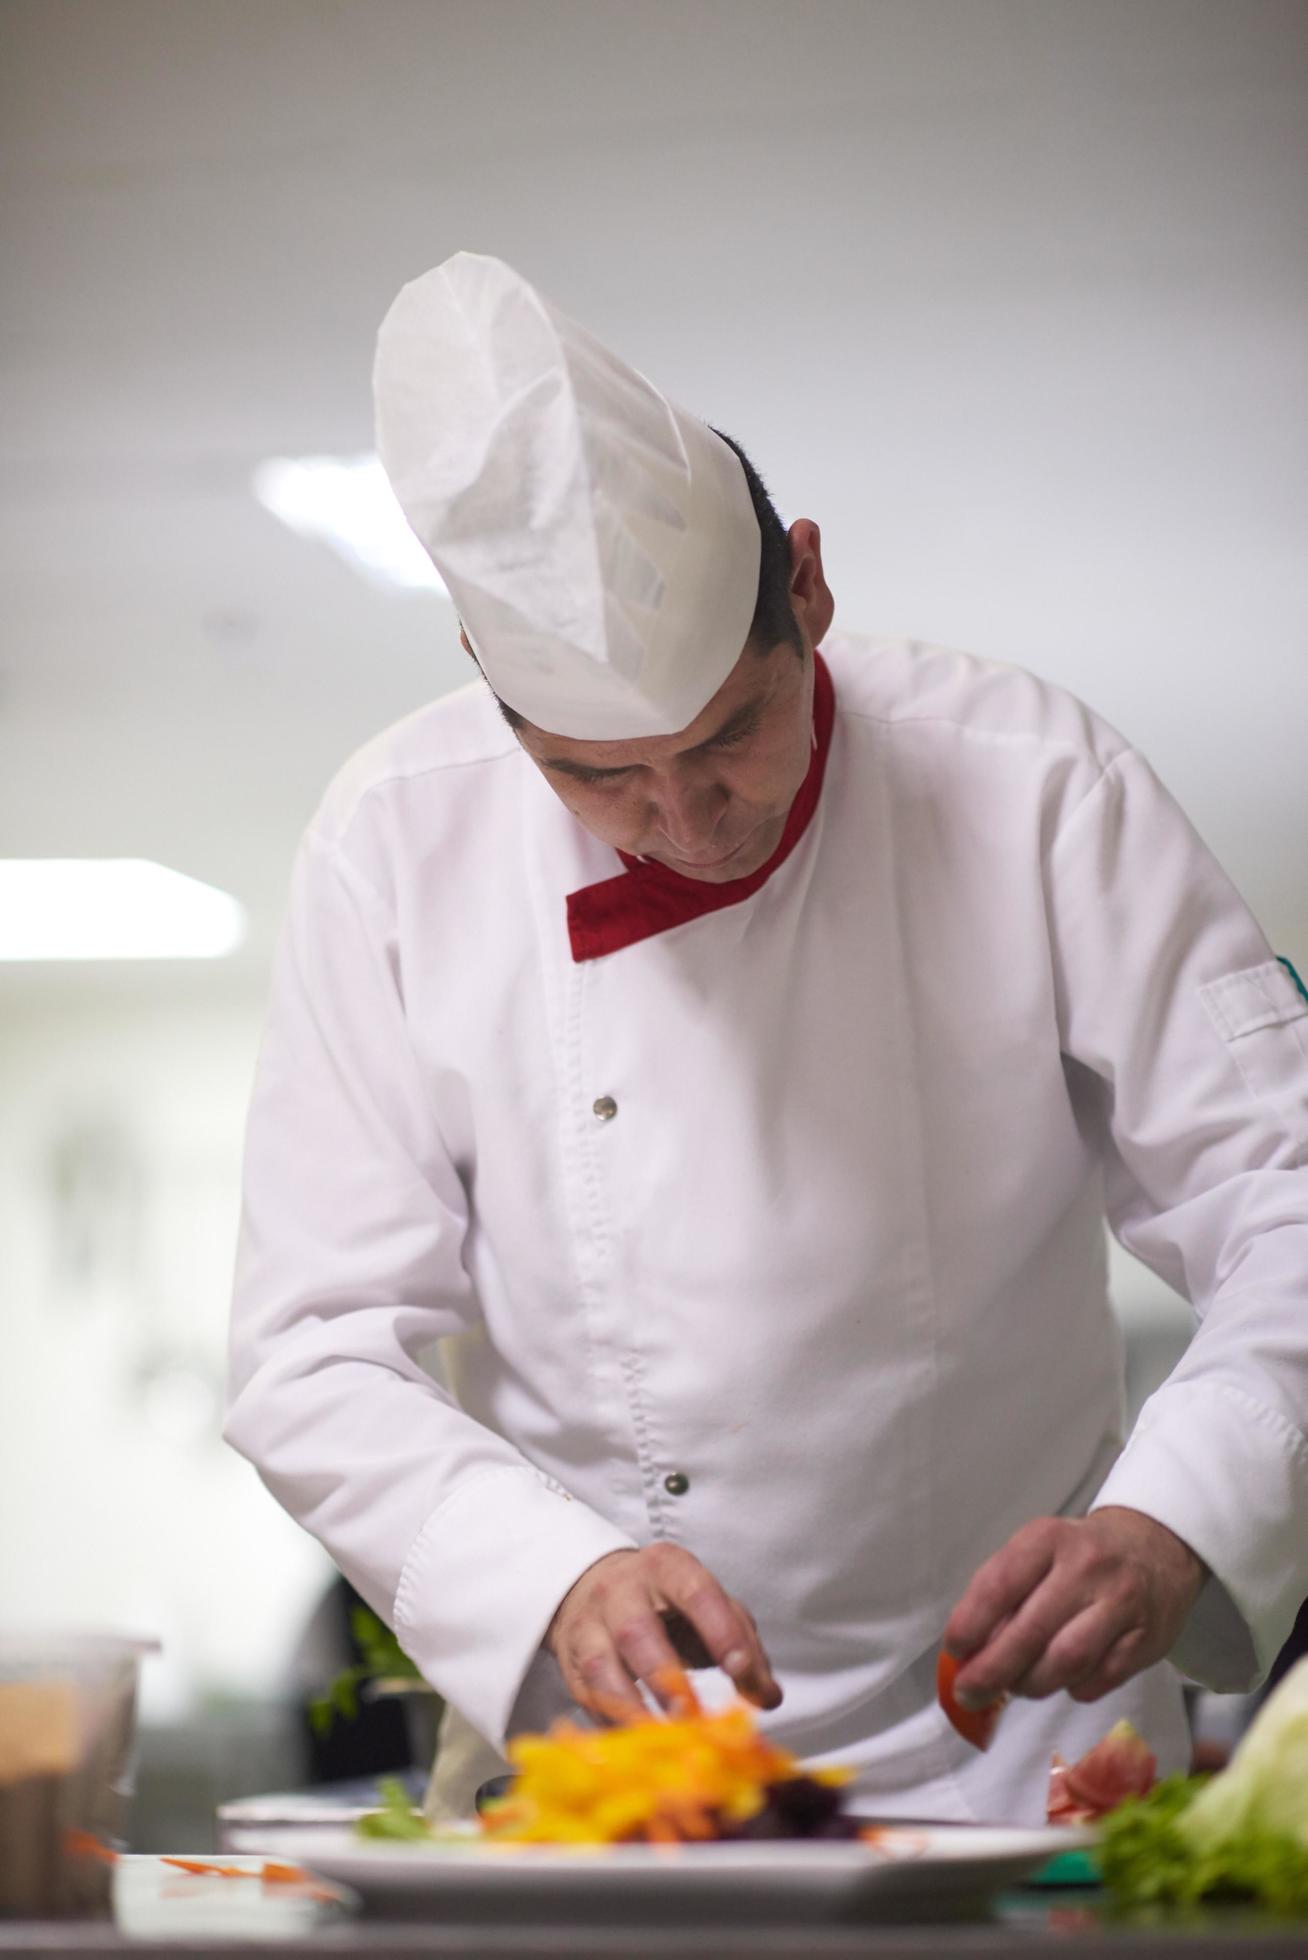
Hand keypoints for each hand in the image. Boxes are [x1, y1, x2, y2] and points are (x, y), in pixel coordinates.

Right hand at [546, 1545, 782, 1719]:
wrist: (596, 1590)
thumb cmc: (667, 1606)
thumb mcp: (710, 1608)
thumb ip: (744, 1646)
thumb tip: (767, 1696)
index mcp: (668, 1568)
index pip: (696, 1593)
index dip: (719, 1632)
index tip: (740, 1672)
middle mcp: (623, 1591)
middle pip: (637, 1631)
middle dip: (665, 1676)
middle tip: (693, 1715)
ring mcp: (590, 1626)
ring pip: (601, 1666)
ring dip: (632, 1709)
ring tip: (662, 1741)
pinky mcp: (571, 1662)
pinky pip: (586, 1697)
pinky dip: (611, 1726)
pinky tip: (636, 1748)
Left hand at [942, 1506, 1206, 1707]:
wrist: (1156, 1548)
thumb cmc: (1080, 1555)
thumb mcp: (1039, 1550)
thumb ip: (1004, 1590)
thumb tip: (968, 1650)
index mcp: (1048, 1538)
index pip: (1001, 1584)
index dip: (971, 1623)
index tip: (954, 1650)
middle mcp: (1087, 1567)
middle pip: (1031, 1631)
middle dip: (992, 1671)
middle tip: (969, 1693)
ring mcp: (1121, 1604)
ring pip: (1066, 1660)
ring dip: (1032, 1684)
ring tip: (1016, 1687)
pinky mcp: (1146, 1639)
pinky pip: (1100, 1679)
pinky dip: (1073, 1688)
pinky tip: (1062, 1680)